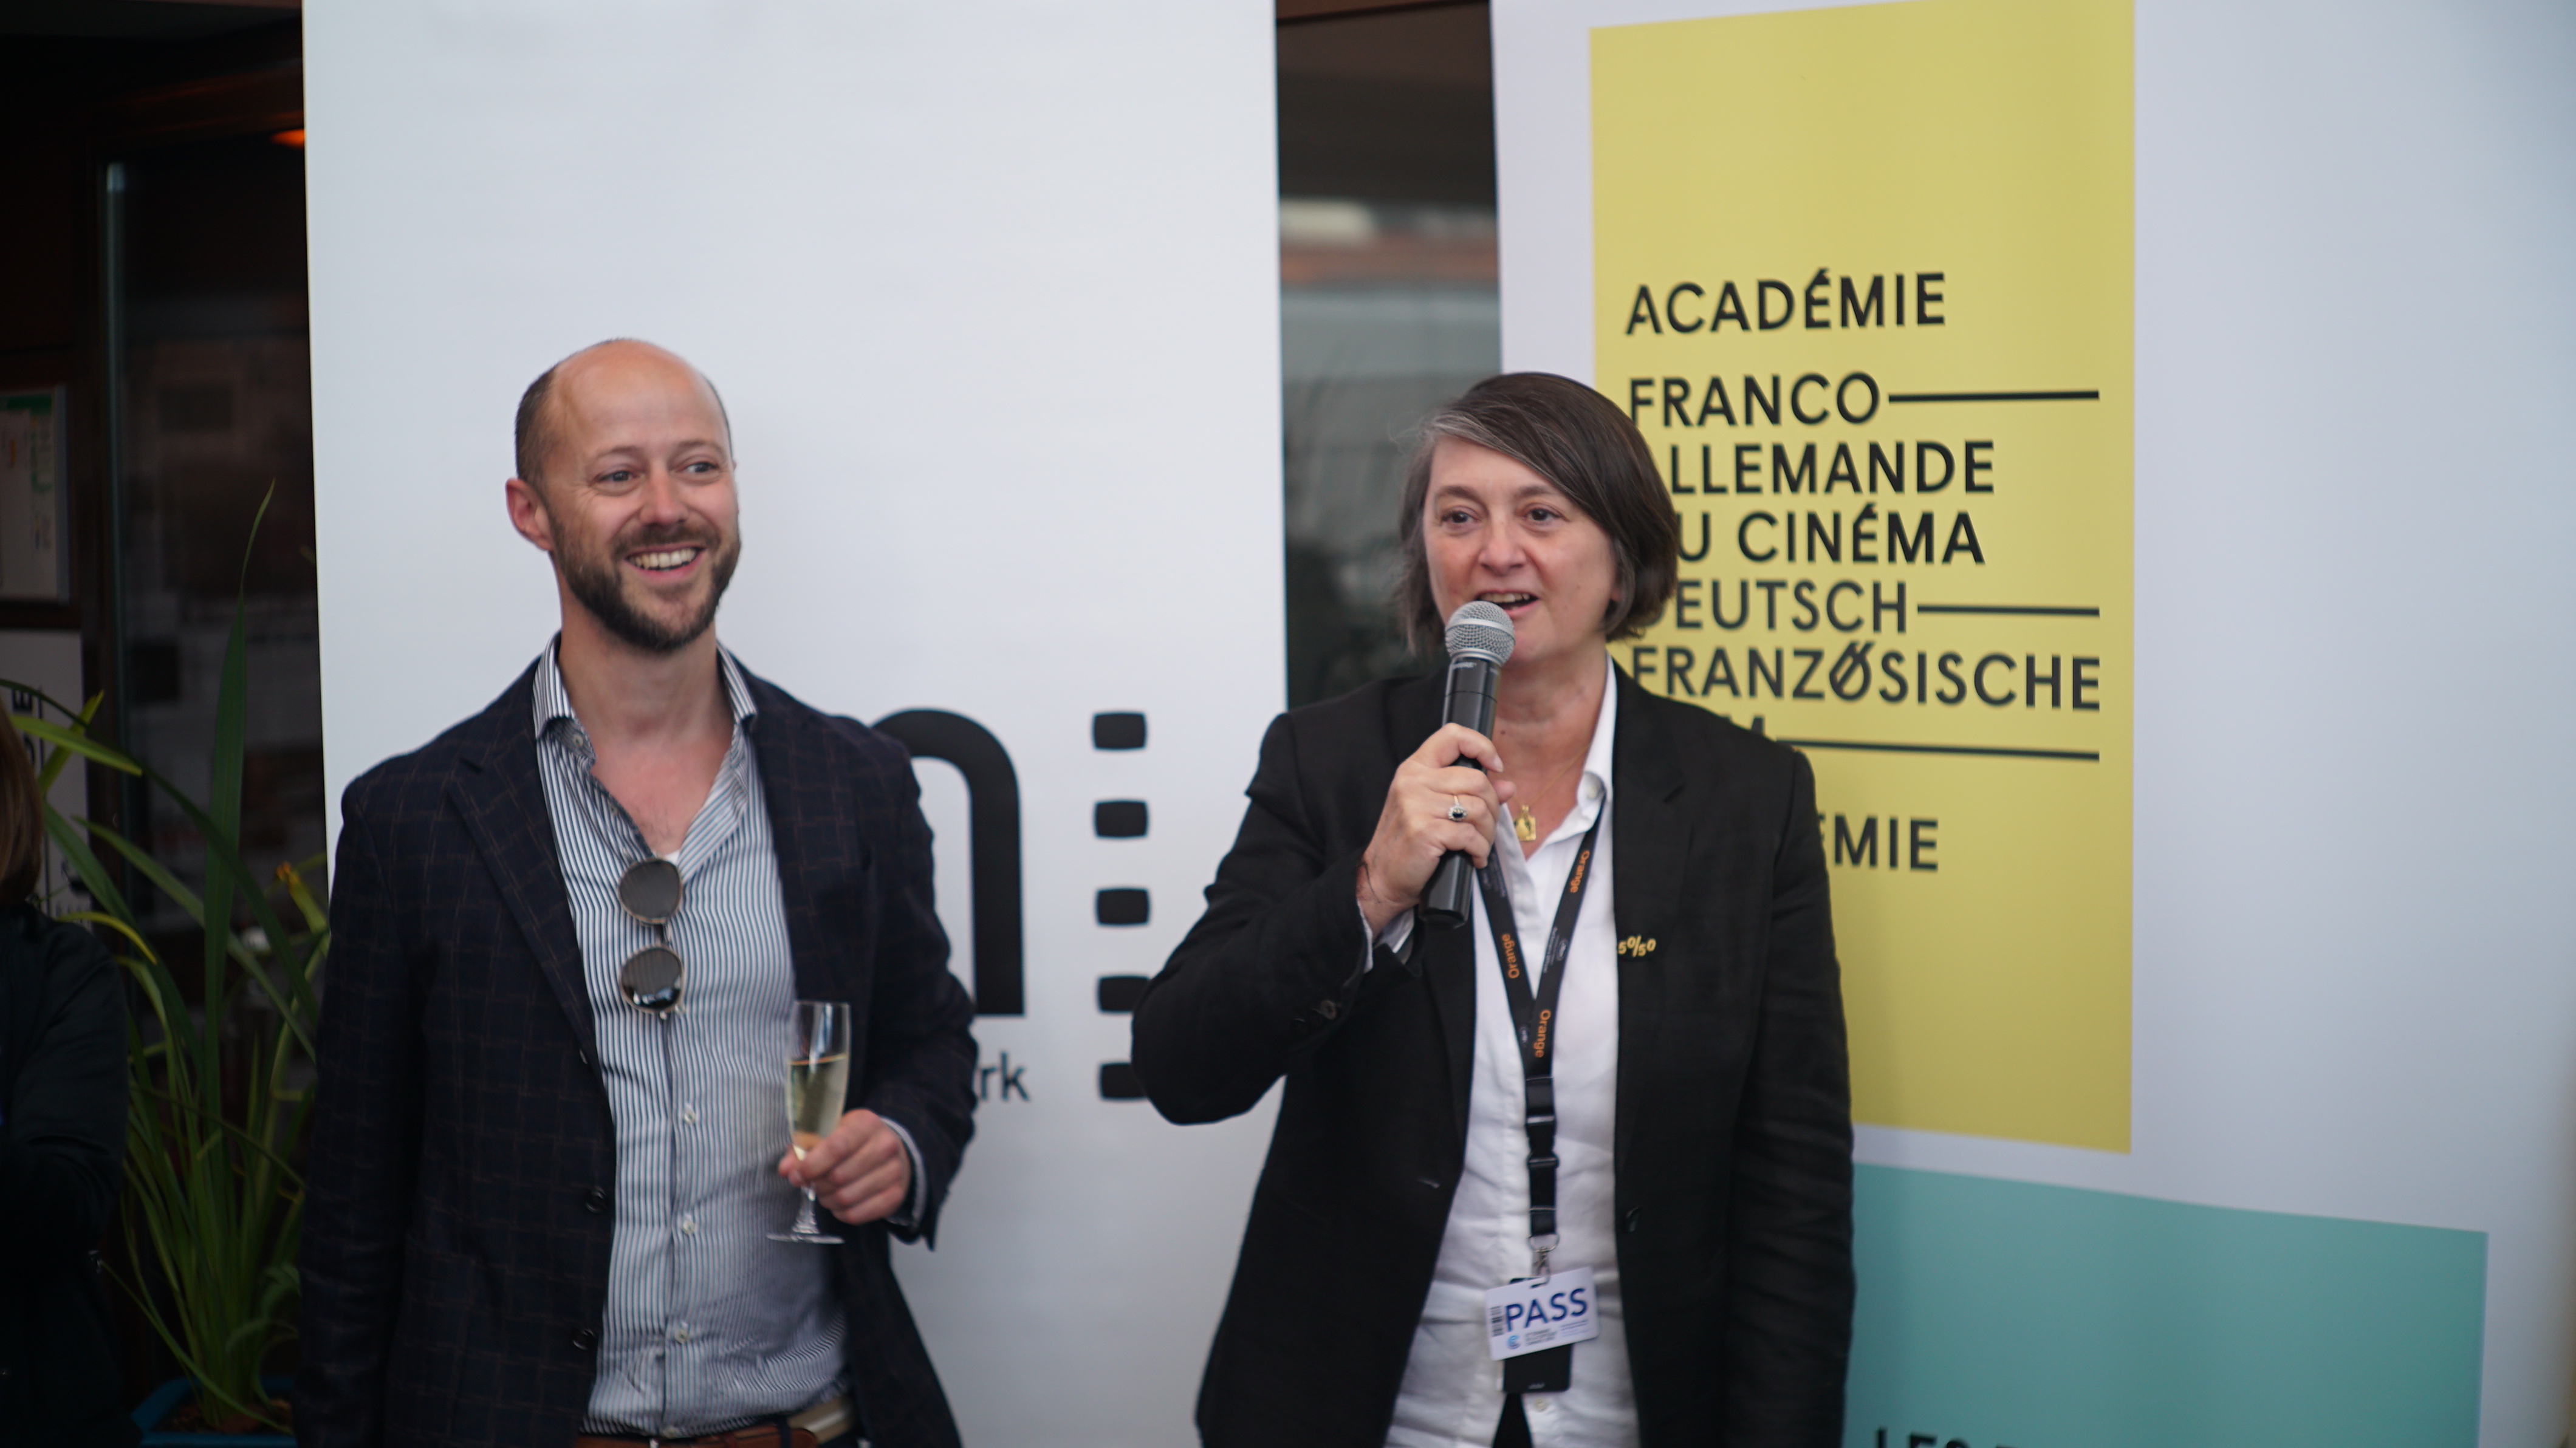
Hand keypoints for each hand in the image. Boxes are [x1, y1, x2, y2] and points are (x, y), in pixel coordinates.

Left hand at [779, 1108, 911, 1225]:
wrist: (890, 1152)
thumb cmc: (851, 1142)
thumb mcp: (827, 1134)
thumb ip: (802, 1149)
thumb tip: (786, 1169)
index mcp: (866, 1123)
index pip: (836, 1147)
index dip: (811, 1165)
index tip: (795, 1175)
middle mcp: (885, 1145)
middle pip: (839, 1176)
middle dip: (817, 1184)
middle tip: (811, 1182)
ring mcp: (894, 1171)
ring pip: (846, 1198)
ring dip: (826, 1199)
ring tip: (825, 1191)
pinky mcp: (895, 1195)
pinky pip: (856, 1215)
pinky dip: (840, 1212)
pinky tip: (839, 1201)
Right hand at [1356, 723, 1515, 933]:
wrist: (1382, 877)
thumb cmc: (1408, 842)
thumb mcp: (1432, 808)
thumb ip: (1469, 792)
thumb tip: (1507, 786)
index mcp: (1415, 769)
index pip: (1452, 736)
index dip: (1481, 745)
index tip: (1494, 766)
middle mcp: (1413, 781)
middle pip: (1477, 780)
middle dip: (1492, 807)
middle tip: (1486, 826)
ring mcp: (1416, 805)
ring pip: (1478, 808)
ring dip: (1487, 833)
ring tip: (1480, 845)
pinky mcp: (1424, 831)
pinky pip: (1470, 835)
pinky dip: (1479, 850)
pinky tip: (1474, 857)